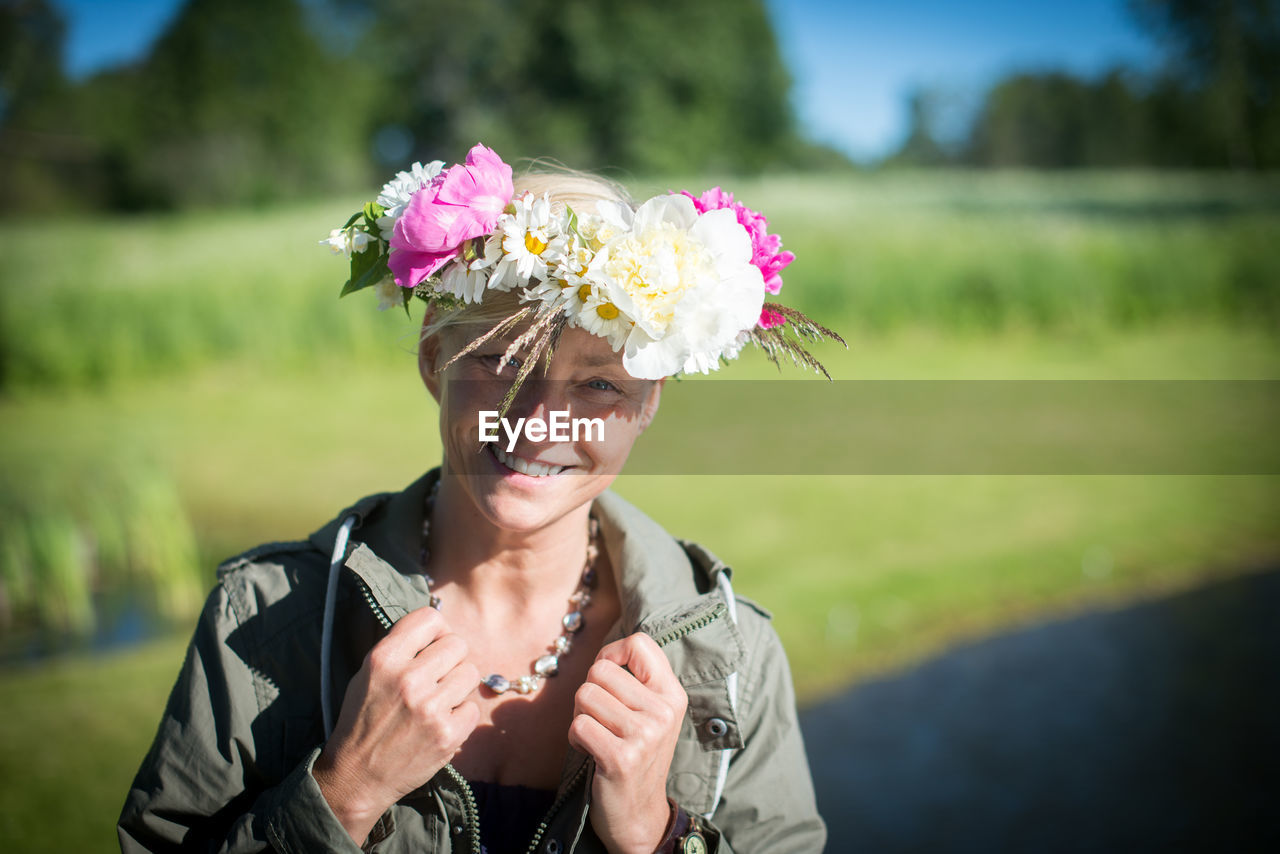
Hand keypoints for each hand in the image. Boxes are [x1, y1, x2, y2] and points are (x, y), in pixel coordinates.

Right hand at [312, 606, 479, 843]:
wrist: (357, 776)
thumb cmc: (363, 721)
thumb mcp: (367, 674)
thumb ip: (400, 648)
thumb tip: (439, 629)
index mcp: (384, 659)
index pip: (430, 619)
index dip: (437, 630)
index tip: (432, 645)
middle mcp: (408, 679)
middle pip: (458, 644)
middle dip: (450, 659)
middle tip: (437, 677)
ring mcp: (430, 708)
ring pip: (471, 673)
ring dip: (458, 686)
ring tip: (439, 700)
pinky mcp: (447, 734)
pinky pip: (473, 708)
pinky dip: (461, 716)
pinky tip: (441, 723)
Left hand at [568, 632, 687, 853]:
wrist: (639, 813)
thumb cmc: (636, 753)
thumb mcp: (650, 713)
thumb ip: (637, 680)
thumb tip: (607, 651)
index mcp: (672, 694)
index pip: (639, 643)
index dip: (612, 653)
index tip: (608, 676)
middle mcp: (663, 711)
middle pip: (600, 670)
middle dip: (589, 692)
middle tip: (601, 718)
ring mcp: (644, 735)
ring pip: (584, 695)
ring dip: (581, 716)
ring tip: (598, 735)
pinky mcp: (621, 758)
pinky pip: (579, 726)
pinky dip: (576, 738)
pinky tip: (592, 751)